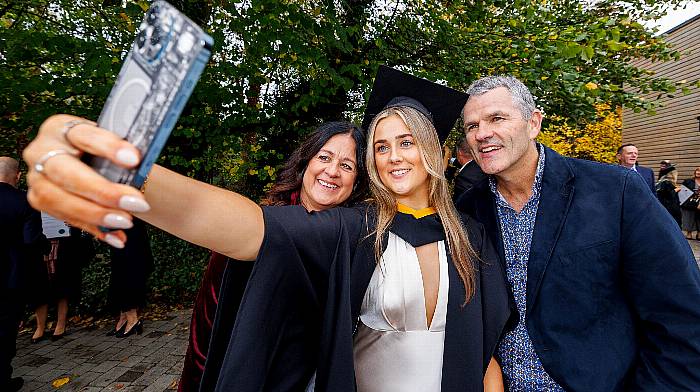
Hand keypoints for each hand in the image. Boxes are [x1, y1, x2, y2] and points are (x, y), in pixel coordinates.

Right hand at [23, 114, 150, 247]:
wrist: (90, 161)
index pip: (83, 135)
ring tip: (125, 221)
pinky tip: (115, 235)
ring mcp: (38, 177)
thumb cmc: (98, 150)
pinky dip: (94, 228)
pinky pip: (65, 218)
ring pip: (58, 199)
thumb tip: (141, 166)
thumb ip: (121, 153)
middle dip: (103, 191)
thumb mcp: (108, 143)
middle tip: (134, 203)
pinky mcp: (40, 200)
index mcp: (61, 128)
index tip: (133, 159)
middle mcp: (42, 151)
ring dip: (96, 214)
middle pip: (66, 172)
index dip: (108, 147)